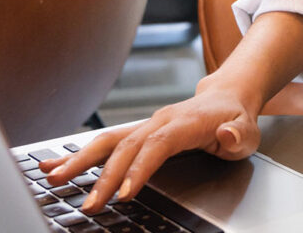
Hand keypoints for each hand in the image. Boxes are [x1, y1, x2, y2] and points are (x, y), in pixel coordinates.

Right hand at [38, 75, 259, 212]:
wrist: (227, 96)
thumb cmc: (237, 119)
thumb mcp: (248, 130)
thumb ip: (239, 135)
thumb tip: (228, 134)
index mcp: (186, 122)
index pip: (159, 144)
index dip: (140, 168)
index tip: (124, 193)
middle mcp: (161, 120)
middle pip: (128, 145)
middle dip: (105, 176)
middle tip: (89, 205)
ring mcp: (147, 124)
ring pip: (110, 140)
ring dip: (81, 159)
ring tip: (54, 178)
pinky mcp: (138, 132)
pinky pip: (107, 142)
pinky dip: (79, 153)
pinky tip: (53, 166)